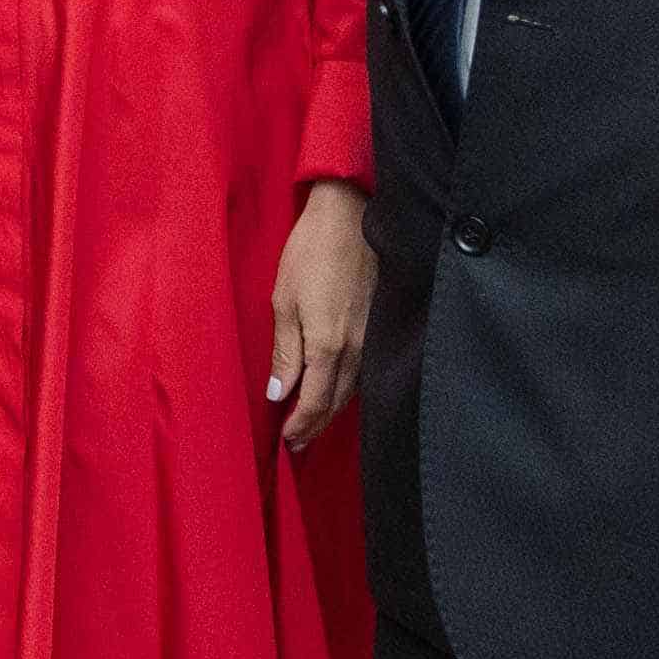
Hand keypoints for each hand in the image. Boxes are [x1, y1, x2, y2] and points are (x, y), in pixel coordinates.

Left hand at [267, 179, 372, 450]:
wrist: (349, 216)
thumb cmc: (311, 252)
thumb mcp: (284, 301)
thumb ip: (285, 352)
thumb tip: (279, 393)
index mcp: (329, 345)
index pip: (316, 402)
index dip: (301, 425)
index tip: (288, 440)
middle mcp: (356, 348)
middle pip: (337, 401)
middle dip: (315, 424)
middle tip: (298, 442)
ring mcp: (372, 337)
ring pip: (353, 389)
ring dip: (332, 409)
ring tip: (313, 422)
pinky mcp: (380, 323)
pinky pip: (364, 370)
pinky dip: (348, 388)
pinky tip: (338, 389)